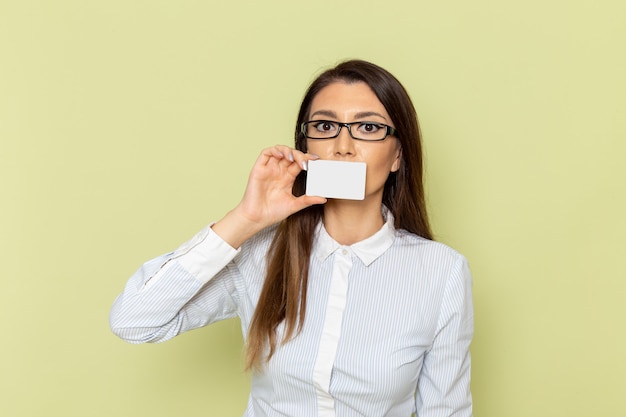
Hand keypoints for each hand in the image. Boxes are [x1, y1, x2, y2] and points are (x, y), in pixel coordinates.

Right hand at [212, 145, 326, 247]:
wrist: (257, 218)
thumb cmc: (272, 212)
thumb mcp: (294, 205)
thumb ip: (308, 200)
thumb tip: (323, 198)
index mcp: (287, 178)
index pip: (299, 163)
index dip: (307, 159)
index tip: (316, 160)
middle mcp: (279, 171)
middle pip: (291, 155)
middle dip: (300, 155)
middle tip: (306, 162)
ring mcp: (269, 169)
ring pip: (280, 150)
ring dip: (288, 151)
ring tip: (294, 158)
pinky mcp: (259, 169)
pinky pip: (266, 153)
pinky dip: (274, 150)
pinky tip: (281, 155)